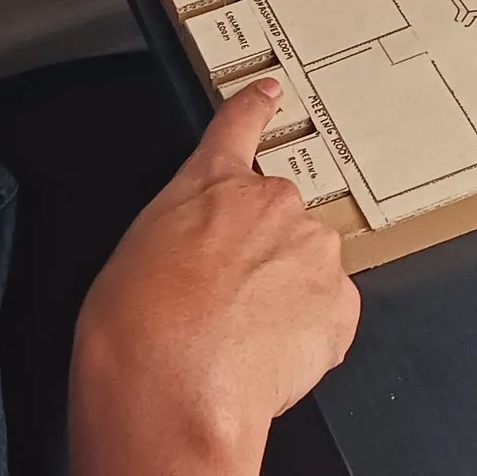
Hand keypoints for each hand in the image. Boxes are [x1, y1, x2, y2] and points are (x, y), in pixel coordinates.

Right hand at [73, 79, 358, 464]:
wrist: (170, 385)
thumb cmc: (136, 327)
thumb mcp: (136, 252)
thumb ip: (182, 233)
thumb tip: (198, 254)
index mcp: (211, 184)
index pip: (237, 126)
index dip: (254, 106)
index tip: (270, 91)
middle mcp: (271, 204)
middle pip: (278, 221)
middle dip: (260, 256)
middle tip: (222, 306)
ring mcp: (312, 251)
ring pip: (307, 269)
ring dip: (284, 296)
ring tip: (237, 340)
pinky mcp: (340, 301)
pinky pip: (329, 314)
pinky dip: (305, 336)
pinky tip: (263, 357)